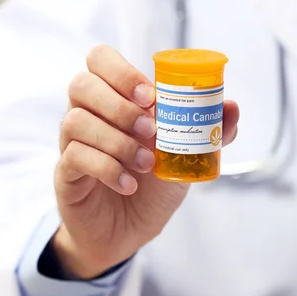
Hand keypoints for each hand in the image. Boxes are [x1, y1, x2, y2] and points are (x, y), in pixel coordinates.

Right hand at [53, 45, 238, 278]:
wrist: (127, 234)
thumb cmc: (150, 191)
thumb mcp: (183, 161)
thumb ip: (206, 134)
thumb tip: (231, 107)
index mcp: (114, 103)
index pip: (100, 61)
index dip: (122, 71)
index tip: (150, 97)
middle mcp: (88, 117)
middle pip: (81, 84)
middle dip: (119, 105)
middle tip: (150, 130)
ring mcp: (72, 145)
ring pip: (76, 121)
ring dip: (117, 140)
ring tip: (145, 164)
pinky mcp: (65, 174)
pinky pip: (75, 157)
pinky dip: (108, 169)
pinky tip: (129, 185)